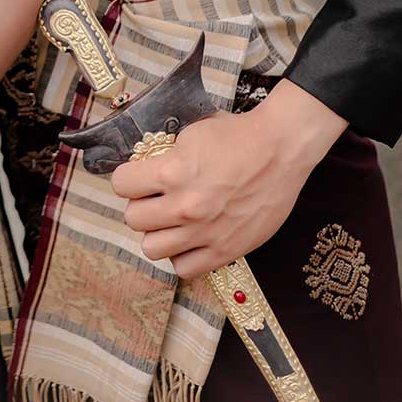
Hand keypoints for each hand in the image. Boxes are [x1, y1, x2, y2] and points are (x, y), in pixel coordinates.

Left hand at [111, 80, 346, 277]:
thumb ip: (165, 154)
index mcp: (172, 171)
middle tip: (156, 198)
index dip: (128, 178)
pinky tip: (191, 239)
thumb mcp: (191, 133)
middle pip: (133, 219)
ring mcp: (204, 232)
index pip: (120, 184)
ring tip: (172, 221)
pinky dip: (183, 256)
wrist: (280, 150)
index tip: (138, 178)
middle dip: (141, 205)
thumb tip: (144, 164)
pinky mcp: (225, 250)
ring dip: (158, 233)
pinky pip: (184, 269)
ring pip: (152, 248)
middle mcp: (184, 206)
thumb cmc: (238, 136)